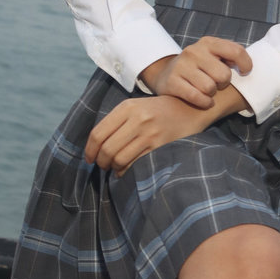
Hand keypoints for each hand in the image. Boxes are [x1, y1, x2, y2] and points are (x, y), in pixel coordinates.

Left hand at [85, 96, 206, 176]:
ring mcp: (150, 134)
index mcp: (127, 107)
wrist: (190, 108)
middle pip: (107, 149)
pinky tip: (124, 170)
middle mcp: (138, 119)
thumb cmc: (157, 111)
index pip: (98, 133)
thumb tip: (95, 147)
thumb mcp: (136, 107)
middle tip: (102, 165)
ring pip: (119, 159)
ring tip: (113, 167)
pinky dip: (125, 171)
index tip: (89, 158)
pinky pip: (135, 164)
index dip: (89, 150)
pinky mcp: (160, 146)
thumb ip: (116, 122)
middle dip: (100, 162)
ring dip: (112, 168)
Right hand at [141, 36, 252, 107]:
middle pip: (224, 75)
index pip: (236, 51)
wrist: (166, 74)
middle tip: (217, 84)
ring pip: (210, 88)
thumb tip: (250, 67)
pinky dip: (204, 103)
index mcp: (208, 43)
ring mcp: (181, 66)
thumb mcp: (213, 56)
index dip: (245, 64)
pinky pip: (197, 97)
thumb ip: (230, 57)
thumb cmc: (199, 68)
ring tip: (207, 91)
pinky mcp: (172, 81)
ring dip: (211, 94)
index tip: (245, 72)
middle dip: (223, 83)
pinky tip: (204, 101)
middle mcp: (194, 51)